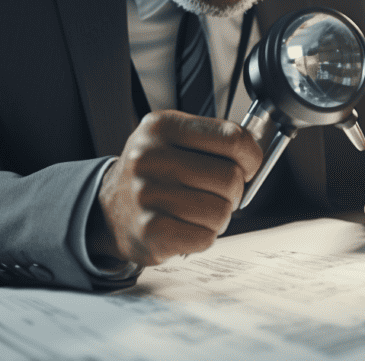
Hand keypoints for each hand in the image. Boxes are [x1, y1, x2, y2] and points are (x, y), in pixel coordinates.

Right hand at [89, 110, 262, 265]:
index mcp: (162, 126)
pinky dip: (203, 236)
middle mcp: (150, 156)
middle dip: (233, 191)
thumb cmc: (152, 174)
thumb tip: (255, 154)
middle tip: (216, 193)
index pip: (232, 138)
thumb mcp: (172, 140)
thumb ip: (212, 140)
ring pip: (221, 211)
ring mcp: (147, 194)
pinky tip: (185, 227)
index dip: (251, 156)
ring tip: (197, 211)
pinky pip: (205, 237)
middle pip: (229, 178)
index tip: (248, 166)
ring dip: (218, 216)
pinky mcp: (149, 230)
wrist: (109, 210)